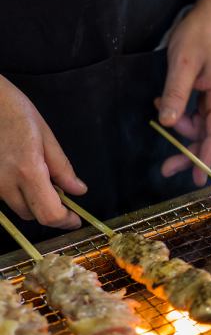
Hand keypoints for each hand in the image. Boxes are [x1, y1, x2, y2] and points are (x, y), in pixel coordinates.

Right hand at [0, 75, 86, 228]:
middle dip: (53, 213)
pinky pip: (8, 199)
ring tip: (45, 181)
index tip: (75, 219)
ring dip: (37, 204)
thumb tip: (78, 191)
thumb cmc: (16, 113)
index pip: (49, 213)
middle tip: (66, 201)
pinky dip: (22, 195)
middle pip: (35, 216)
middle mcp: (7, 183)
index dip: (65, 221)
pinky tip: (27, 177)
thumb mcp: (47, 137)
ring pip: (20, 209)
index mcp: (28, 171)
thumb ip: (63, 168)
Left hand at [157, 4, 210, 185]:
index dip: (206, 158)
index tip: (197, 179)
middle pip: (210, 136)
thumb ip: (177, 94)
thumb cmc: (200, 35)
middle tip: (165, 168)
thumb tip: (169, 124)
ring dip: (181, 126)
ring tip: (160, 105)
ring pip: (202, 127)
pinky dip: (183, 114)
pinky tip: (166, 102)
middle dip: (188, 151)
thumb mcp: (183, 63)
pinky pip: (199, 114)